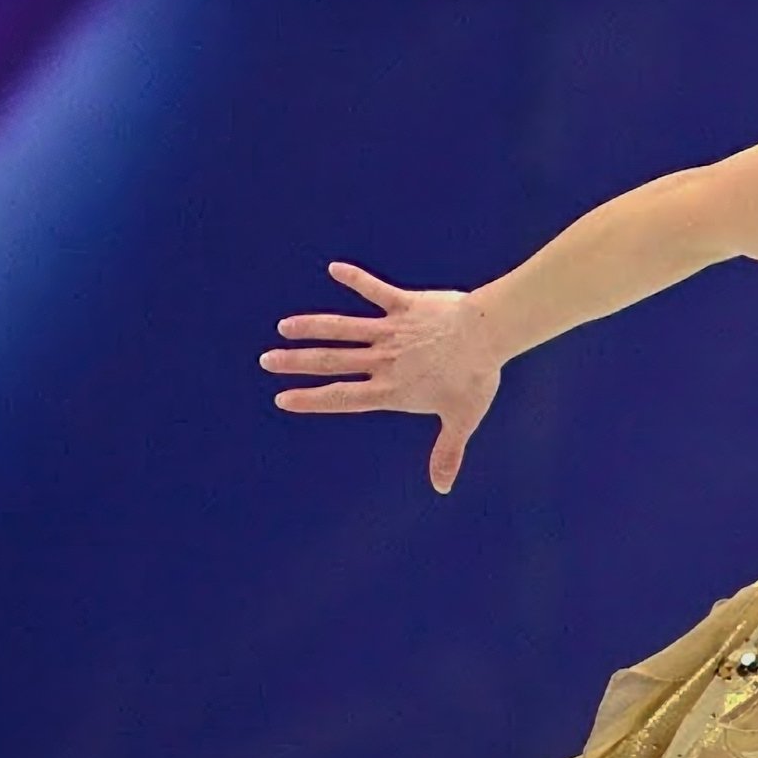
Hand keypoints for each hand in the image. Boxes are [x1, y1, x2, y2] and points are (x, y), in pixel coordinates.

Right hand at [263, 262, 504, 493]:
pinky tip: (335, 268)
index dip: (312, 400)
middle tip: (266, 360)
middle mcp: (385, 361)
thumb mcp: (462, 419)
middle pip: (331, 362)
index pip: (343, 398)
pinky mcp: (405, 305)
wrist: (491, 334)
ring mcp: (392, 331)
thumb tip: (442, 489)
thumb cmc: (477, 377)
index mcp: (393, 390)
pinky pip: (375, 290)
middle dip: (296, 363)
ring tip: (285, 327)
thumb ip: (447, 452)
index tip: (283, 399)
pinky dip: (356, 278)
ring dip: (312, 326)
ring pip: (342, 328)